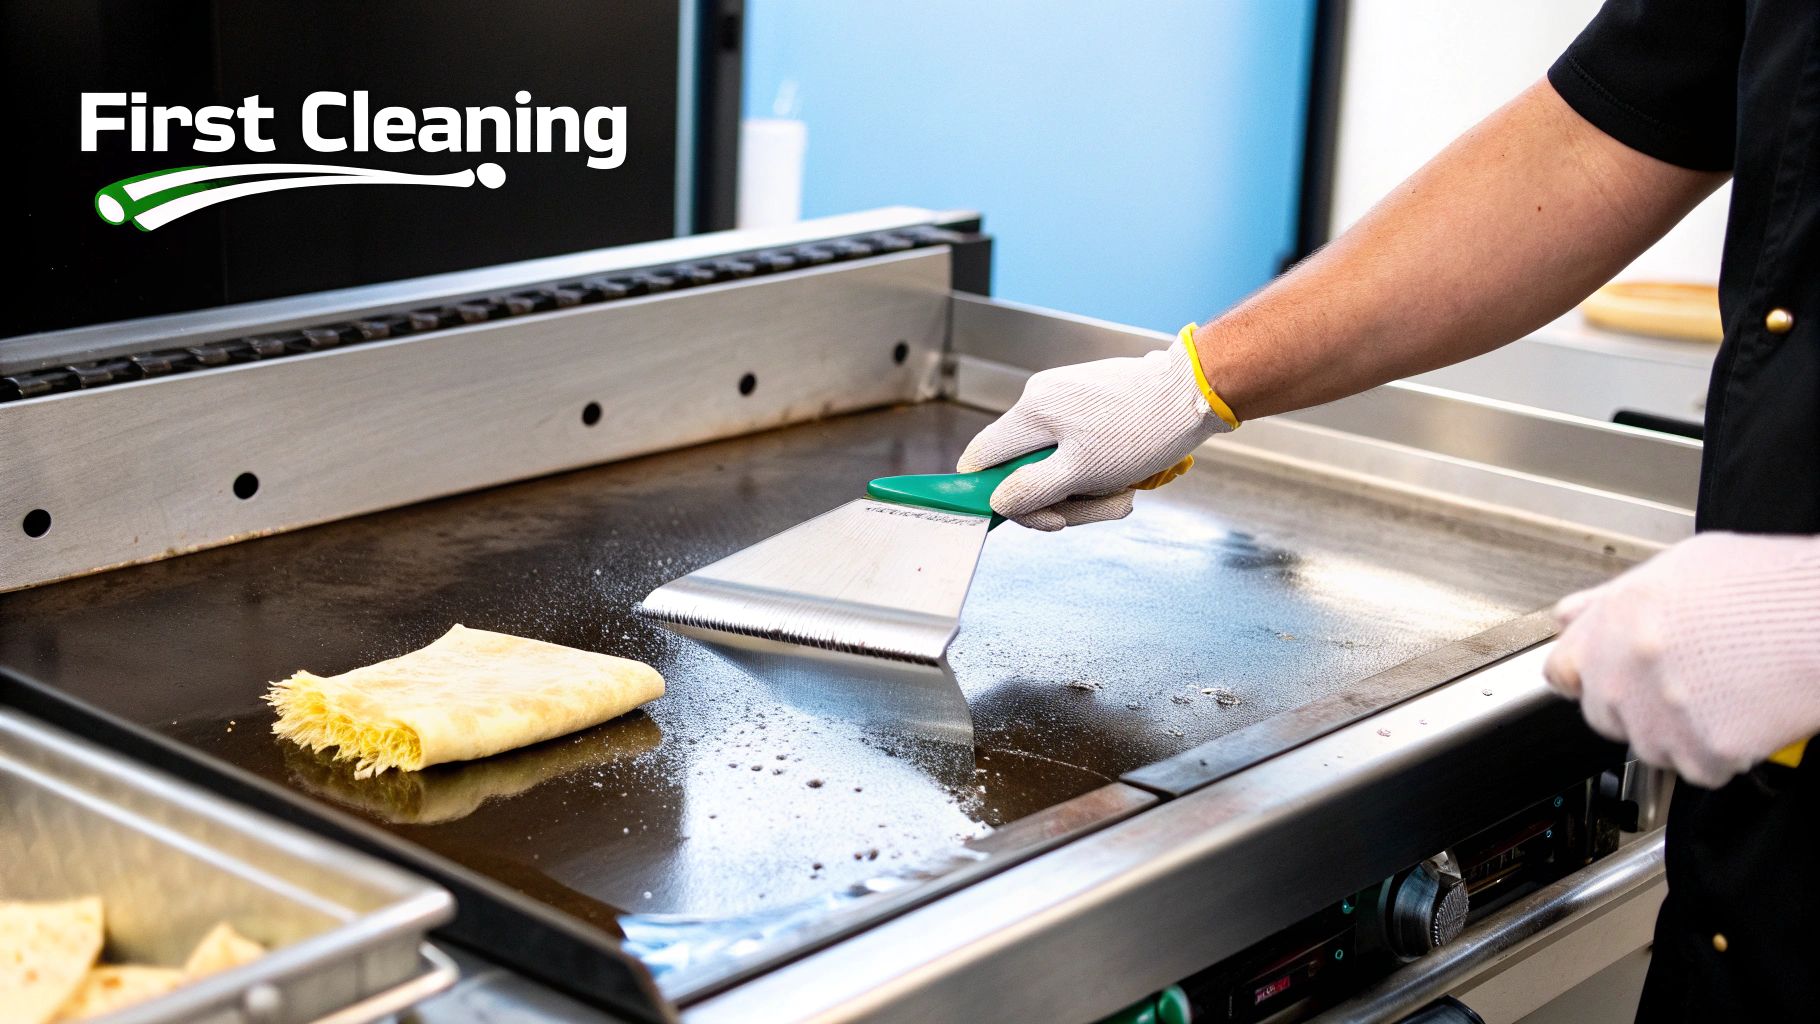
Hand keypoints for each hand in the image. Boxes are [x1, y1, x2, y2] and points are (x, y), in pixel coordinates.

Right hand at [958, 333, 1231, 529]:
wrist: (1196, 392)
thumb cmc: (1144, 429)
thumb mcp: (1082, 473)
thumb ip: (1030, 490)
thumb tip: (996, 501)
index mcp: (1032, 411)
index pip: (980, 456)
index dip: (990, 492)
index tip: (1022, 514)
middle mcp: (1042, 398)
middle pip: (1023, 467)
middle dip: (1058, 498)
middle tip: (1096, 509)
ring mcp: (1068, 398)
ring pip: (1056, 464)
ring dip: (1086, 491)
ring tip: (1123, 493)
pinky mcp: (1092, 403)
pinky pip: (1080, 450)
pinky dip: (1101, 472)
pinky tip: (1128, 477)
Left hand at [1543, 532, 1819, 787]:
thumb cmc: (1765, 586)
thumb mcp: (1677, 567)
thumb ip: (1613, 600)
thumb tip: (1574, 615)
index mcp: (1612, 622)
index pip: (1561, 670)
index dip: (1587, 674)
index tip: (1603, 677)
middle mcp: (1625, 669)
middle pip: (1604, 714)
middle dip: (1634, 706)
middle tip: (1683, 685)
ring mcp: (1661, 714)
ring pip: (1650, 746)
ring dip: (1678, 733)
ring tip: (1722, 695)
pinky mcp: (1705, 749)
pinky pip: (1698, 769)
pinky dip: (1720, 756)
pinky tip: (1742, 718)